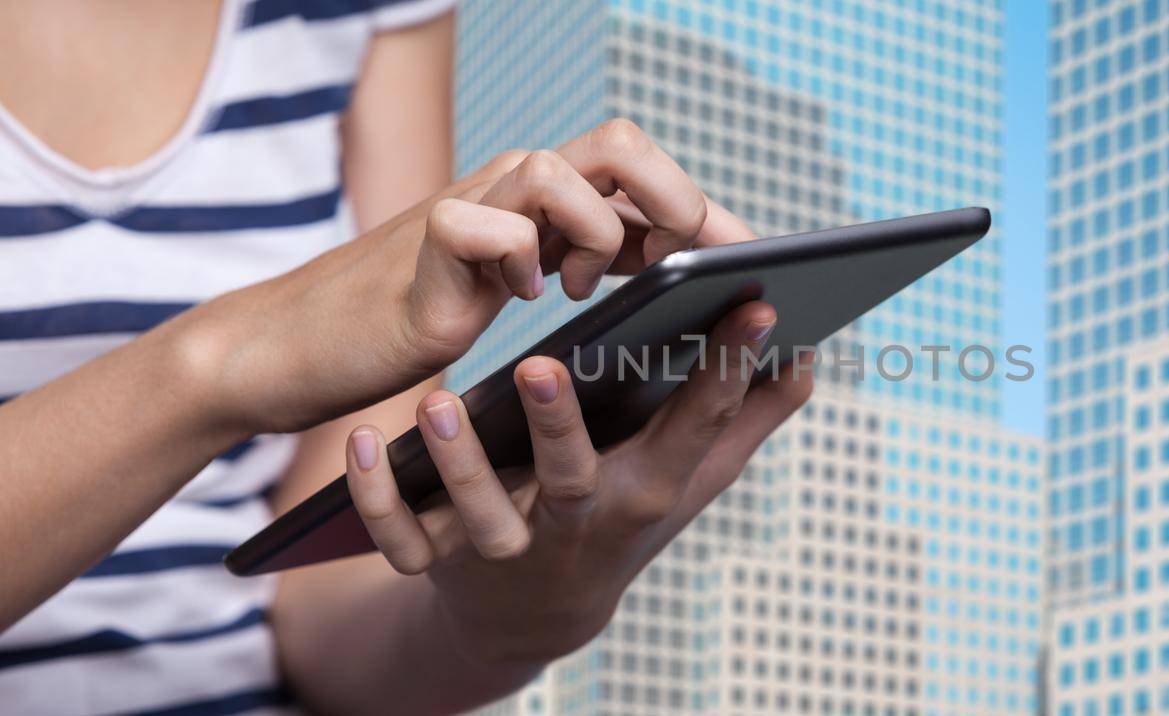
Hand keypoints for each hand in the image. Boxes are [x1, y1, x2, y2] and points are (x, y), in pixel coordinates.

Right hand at [171, 119, 751, 434]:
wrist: (311, 343)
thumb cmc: (425, 315)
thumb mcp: (531, 285)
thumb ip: (600, 266)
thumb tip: (691, 276)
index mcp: (550, 197)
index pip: (646, 174)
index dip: (707, 212)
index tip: (757, 263)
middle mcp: (516, 185)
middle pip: (620, 142)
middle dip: (675, 201)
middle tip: (684, 264)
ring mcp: (469, 206)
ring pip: (558, 168)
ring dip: (592, 233)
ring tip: (575, 287)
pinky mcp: (424, 244)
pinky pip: (481, 223)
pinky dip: (514, 260)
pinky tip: (515, 296)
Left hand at [342, 302, 812, 663]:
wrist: (535, 615)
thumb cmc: (623, 520)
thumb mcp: (690, 482)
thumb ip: (744, 421)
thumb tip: (807, 361)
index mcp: (647, 488)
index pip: (696, 427)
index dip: (728, 368)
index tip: (754, 302)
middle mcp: (579, 519)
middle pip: (574, 478)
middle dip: (560, 429)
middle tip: (543, 366)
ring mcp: (509, 544)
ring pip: (481, 514)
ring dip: (459, 465)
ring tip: (437, 406)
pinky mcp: (442, 559)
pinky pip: (400, 539)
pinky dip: (375, 499)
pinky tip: (357, 442)